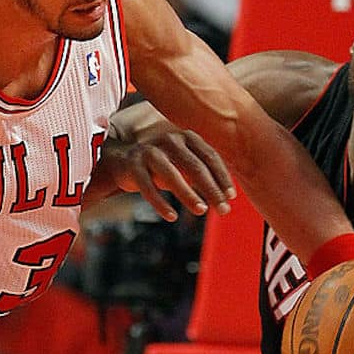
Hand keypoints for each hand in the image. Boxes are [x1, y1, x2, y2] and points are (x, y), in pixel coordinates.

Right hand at [102, 129, 234, 221]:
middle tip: (223, 210)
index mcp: (186, 136)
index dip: (222, 177)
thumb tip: (227, 196)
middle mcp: (169, 139)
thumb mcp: (184, 163)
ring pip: (171, 175)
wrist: (123, 160)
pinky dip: (161, 204)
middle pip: (194, 166)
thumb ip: (203, 173)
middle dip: (211, 189)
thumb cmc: (162, 164)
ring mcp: (149, 151)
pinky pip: (148, 187)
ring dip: (188, 195)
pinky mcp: (133, 165)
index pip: (210, 156)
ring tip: (201, 210)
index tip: (231, 197)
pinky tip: (172, 217)